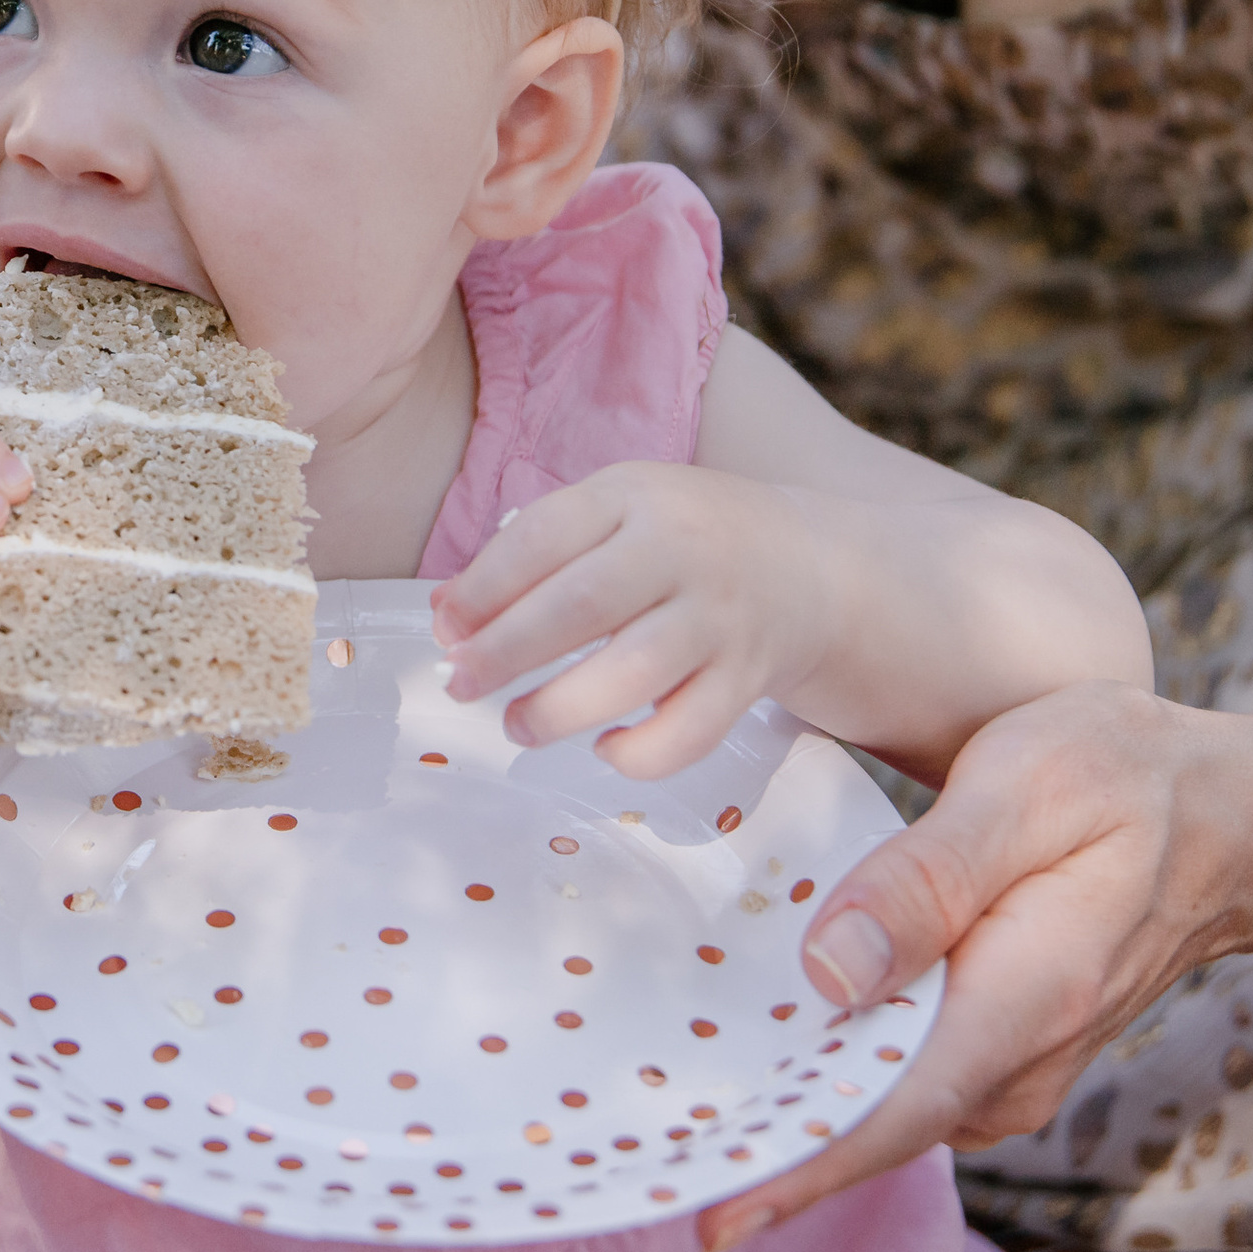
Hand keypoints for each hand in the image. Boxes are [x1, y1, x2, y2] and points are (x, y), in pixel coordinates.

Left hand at [432, 463, 838, 772]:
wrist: (806, 564)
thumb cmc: (682, 537)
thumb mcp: (612, 512)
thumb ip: (533, 553)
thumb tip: (448, 617)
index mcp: (632, 497)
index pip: (543, 537)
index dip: (483, 588)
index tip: (446, 628)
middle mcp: (680, 552)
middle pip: (582, 605)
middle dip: (506, 652)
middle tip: (460, 683)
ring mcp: (719, 618)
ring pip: (634, 673)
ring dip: (560, 709)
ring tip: (517, 726)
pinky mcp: (748, 678)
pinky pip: (691, 731)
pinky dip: (639, 754)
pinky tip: (604, 748)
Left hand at [692, 683, 1252, 1251]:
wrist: (1232, 816)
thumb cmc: (1124, 778)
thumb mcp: (1026, 790)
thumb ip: (927, 880)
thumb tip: (827, 974)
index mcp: (1025, 999)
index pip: (896, 1113)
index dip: (801, 1168)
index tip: (713, 1209)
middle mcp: (1019, 1058)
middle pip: (874, 1126)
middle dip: (765, 1146)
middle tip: (645, 1145)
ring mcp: (1012, 1059)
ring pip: (883, 1105)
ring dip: (787, 1104)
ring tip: (670, 1094)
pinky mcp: (997, 1040)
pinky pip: (900, 1074)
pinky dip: (827, 1067)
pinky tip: (749, 1036)